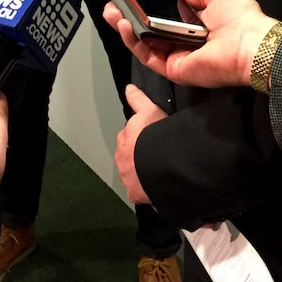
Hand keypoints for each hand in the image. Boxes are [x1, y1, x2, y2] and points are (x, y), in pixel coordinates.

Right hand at [104, 0, 278, 87]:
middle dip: (128, 19)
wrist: (251, 44)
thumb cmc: (240, 19)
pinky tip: (124, 25)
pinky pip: (149, 56)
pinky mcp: (173, 70)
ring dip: (125, 29)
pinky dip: (133, 42)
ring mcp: (177, 59)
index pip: (165, 21)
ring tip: (111, 13)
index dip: (147, 10)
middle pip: (149, 34)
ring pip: (144, 46)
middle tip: (111, 6)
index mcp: (196, 29)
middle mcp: (184, 45)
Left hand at [114, 85, 166, 203]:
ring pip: (133, 174)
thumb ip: (138, 99)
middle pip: (130, 156)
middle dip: (139, 156)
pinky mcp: (134, 194)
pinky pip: (140, 191)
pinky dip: (146, 189)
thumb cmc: (155, 135)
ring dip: (142, 173)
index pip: (130, 137)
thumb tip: (128, 87)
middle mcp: (121, 159)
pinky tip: (158, 186)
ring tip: (159, 172)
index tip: (148, 140)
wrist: (159, 164)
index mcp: (124, 139)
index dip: (139, 138)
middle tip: (157, 155)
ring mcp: (127, 178)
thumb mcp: (149, 110)